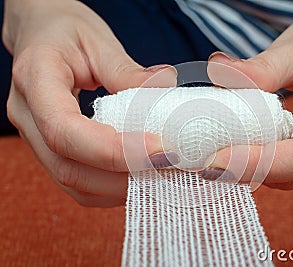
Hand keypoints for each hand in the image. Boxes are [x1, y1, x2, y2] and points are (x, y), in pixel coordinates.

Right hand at [3, 0, 176, 205]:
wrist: (40, 35)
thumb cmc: (64, 32)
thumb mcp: (96, 40)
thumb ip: (127, 70)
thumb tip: (166, 85)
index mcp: (35, 80)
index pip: (65, 130)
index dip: (113, 149)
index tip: (160, 149)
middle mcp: (27, 116)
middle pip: (69, 167)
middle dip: (123, 177)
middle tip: (170, 168)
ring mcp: (35, 138)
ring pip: (73, 182)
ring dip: (120, 187)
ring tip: (161, 175)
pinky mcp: (51, 149)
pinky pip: (78, 182)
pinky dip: (111, 186)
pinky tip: (140, 174)